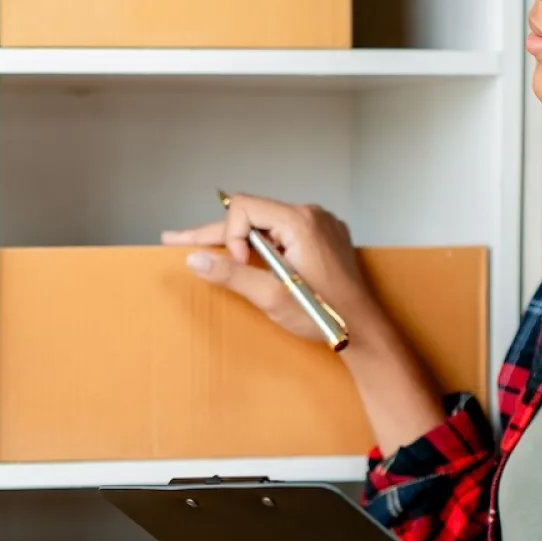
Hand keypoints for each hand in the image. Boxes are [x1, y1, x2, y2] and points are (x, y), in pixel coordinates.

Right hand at [162, 193, 380, 343]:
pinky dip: (264, 246)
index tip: (238, 266)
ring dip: (241, 241)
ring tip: (209, 249)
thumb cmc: (326, 315)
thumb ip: (231, 274)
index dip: (230, 235)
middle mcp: (313, 215)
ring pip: (268, 225)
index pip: (245, 208)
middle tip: (177, 239)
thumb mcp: (272, 297)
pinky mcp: (325, 240)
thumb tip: (195, 258)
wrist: (364, 331)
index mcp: (301, 221)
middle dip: (218, 233)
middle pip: (254, 215)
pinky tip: (248, 258)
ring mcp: (321, 226)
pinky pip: (285, 234)